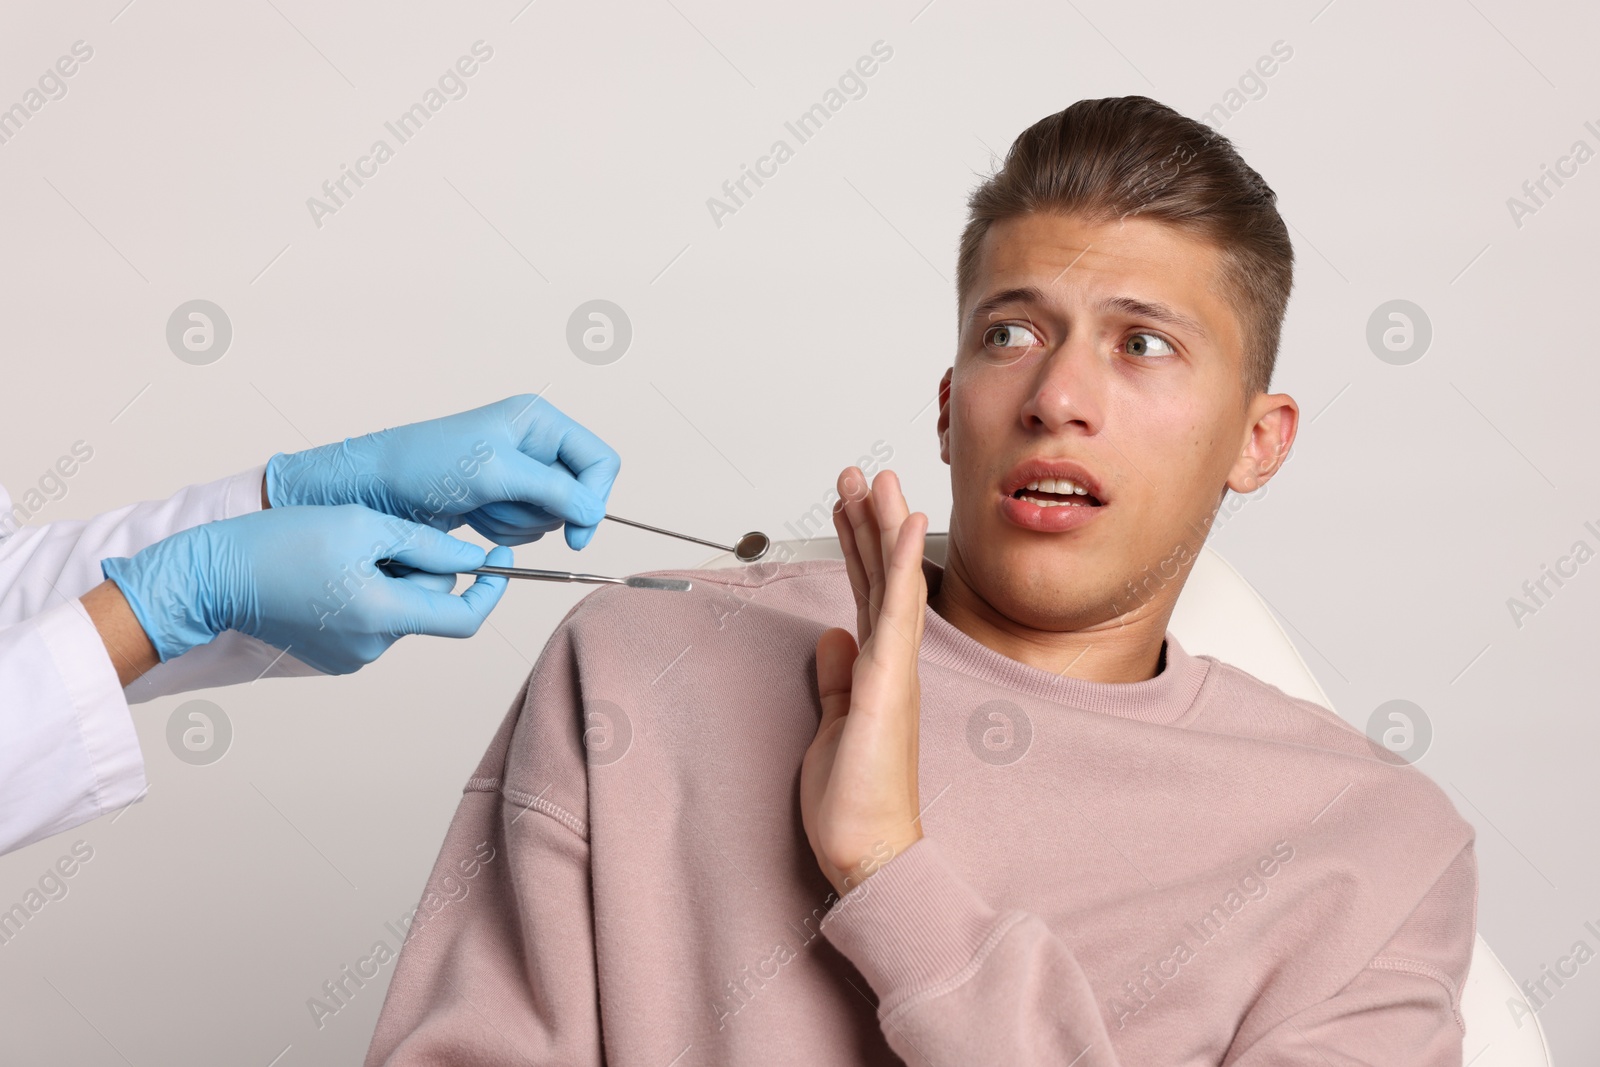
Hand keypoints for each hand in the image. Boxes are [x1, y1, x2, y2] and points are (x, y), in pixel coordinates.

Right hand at [100, 505, 511, 674]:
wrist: (212, 578)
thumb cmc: (280, 542)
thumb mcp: (362, 526)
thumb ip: (426, 543)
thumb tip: (474, 557)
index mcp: (382, 615)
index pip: (464, 617)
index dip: (491, 588)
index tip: (500, 557)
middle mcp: (373, 646)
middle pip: (431, 606)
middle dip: (424, 569)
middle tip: (383, 535)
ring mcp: (353, 656)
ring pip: (404, 611)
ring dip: (395, 579)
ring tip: (348, 552)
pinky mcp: (334, 656)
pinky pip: (375, 621)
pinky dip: (371, 594)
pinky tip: (334, 573)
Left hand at [264, 394, 620, 549]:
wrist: (375, 487)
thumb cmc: (426, 465)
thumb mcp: (495, 472)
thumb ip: (553, 490)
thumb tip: (594, 513)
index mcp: (540, 420)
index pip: (600, 461)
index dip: (595, 497)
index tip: (577, 532)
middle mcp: (534, 443)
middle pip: (578, 493)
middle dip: (542, 510)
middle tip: (501, 504)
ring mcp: (518, 475)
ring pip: (552, 517)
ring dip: (518, 523)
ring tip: (480, 506)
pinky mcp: (501, 500)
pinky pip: (526, 529)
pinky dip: (503, 530)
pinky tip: (473, 515)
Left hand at [800, 467, 928, 897]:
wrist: (870, 851)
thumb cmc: (855, 803)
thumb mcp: (832, 727)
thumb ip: (835, 681)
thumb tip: (830, 639)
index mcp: (876, 671)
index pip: (864, 593)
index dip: (858, 546)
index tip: (852, 504)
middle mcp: (891, 662)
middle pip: (879, 575)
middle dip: (869, 521)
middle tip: (859, 473)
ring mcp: (894, 668)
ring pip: (891, 580)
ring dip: (883, 525)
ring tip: (874, 478)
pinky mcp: (889, 680)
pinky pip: (898, 611)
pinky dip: (902, 563)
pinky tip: (905, 523)